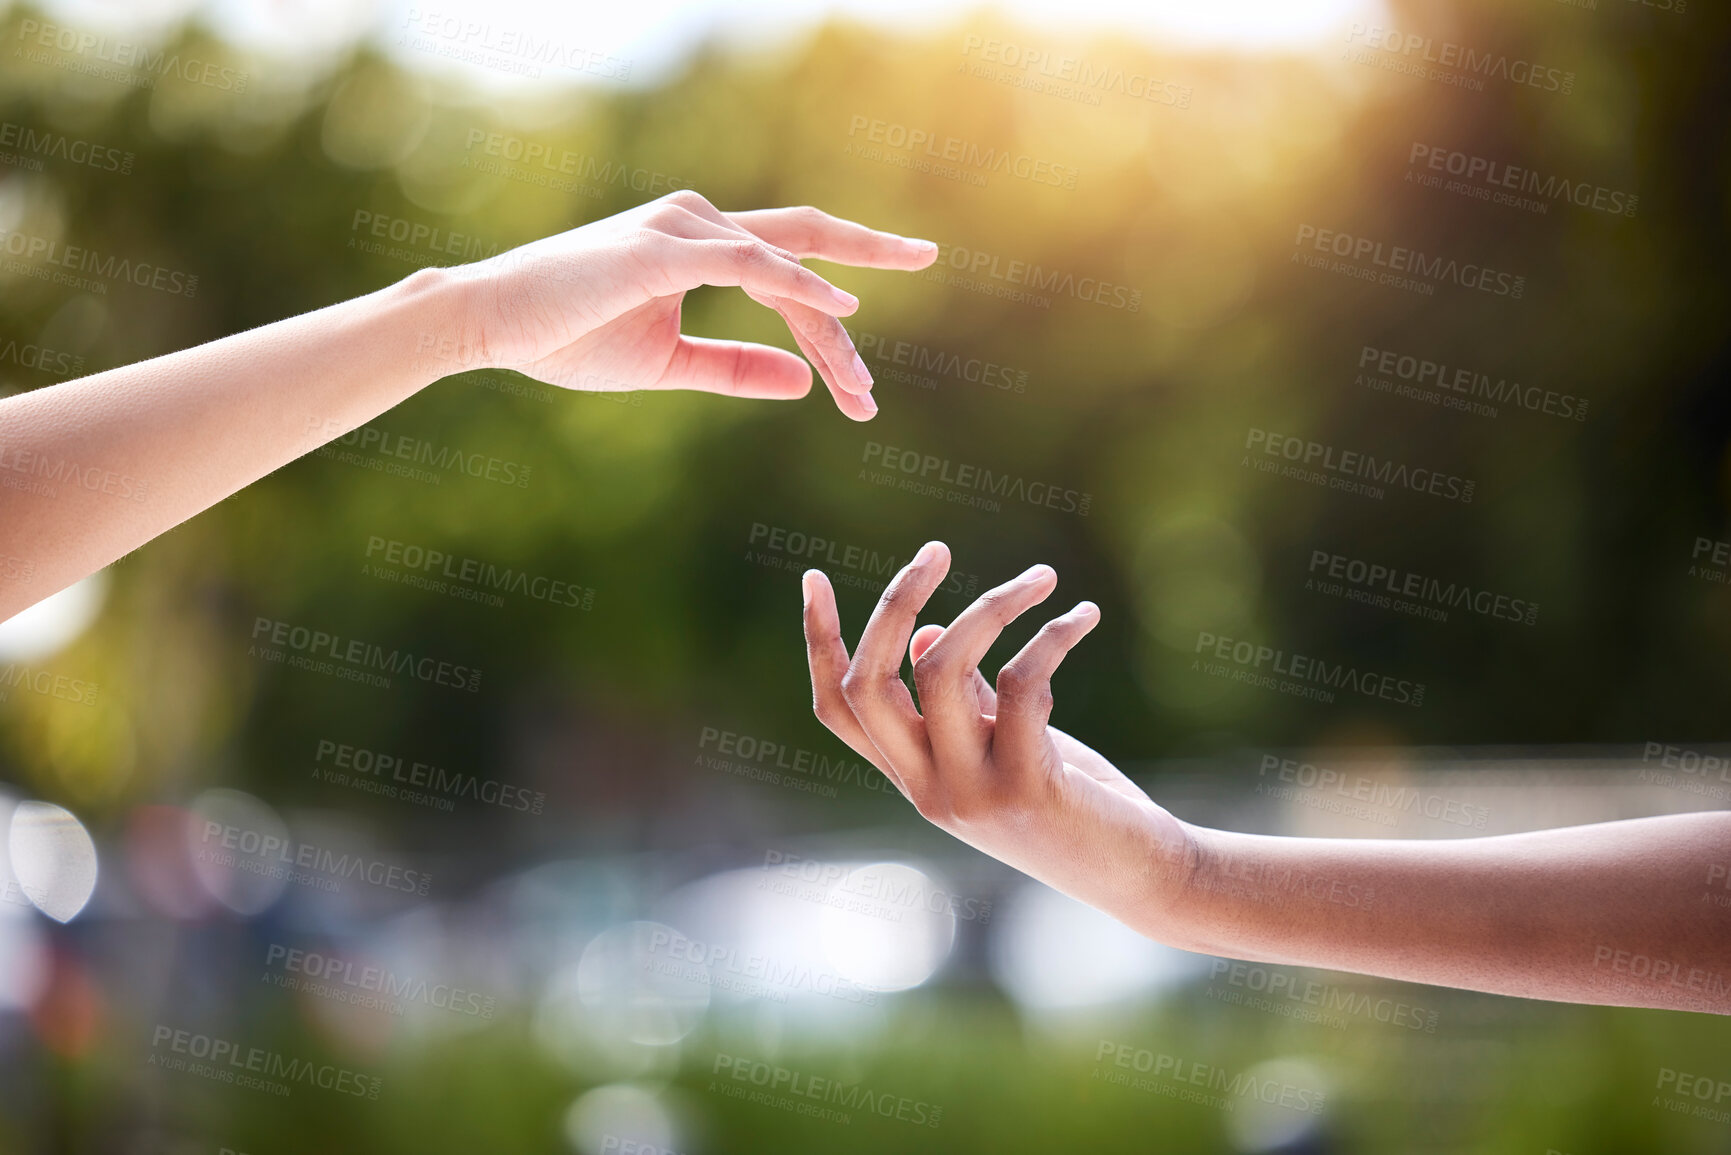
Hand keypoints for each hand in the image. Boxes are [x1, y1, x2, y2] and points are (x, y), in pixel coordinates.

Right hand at [450, 190, 936, 419]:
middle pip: (804, 240)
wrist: (492, 323)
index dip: (833, 320)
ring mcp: (680, 229)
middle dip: (872, 253)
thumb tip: (804, 382)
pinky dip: (796, 284)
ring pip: (782, 264)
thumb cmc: (569, 337)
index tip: (865, 385)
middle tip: (922, 278)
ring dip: (828, 325)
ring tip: (860, 383)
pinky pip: (746, 261)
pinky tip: (839, 308)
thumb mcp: (669, 364)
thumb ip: (735, 369)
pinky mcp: (660, 250)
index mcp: (702, 243)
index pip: (789, 267)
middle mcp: (699, 222)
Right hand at [801, 541, 1199, 934]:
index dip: (819, 642)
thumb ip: (964, 701)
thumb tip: (923, 637)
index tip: (813, 577)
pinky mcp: (1026, 788)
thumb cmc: (1076, 805)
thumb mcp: (1008, 746)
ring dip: (992, 606)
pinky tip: (1084, 617)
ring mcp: (971, 794)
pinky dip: (1052, 637)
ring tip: (1042, 577)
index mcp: (914, 777)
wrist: (1143, 876)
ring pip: (940, 670)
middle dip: (895, 604)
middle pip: (870, 685)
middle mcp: (928, 791)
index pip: (838, 709)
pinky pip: (1022, 683)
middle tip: (935, 550)